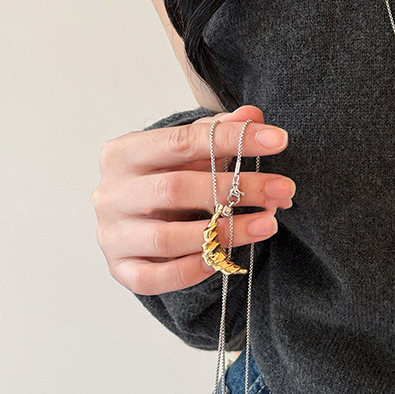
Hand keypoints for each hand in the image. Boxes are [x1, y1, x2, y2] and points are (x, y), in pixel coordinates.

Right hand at [90, 104, 294, 295]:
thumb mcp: (189, 152)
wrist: (132, 221)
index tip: (278, 141)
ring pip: (168, 238)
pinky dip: (192, 270)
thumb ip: (216, 133)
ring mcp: (112, 234)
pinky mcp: (121, 269)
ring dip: (225, 232)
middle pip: (177, 189)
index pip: (182, 141)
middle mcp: (111, 193)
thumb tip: (252, 115)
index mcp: (124, 153)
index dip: (232, 139)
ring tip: (268, 224)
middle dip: (237, 189)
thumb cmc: (166, 179)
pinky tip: (224, 259)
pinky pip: (156, 277)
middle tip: (283, 189)